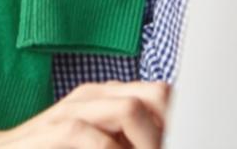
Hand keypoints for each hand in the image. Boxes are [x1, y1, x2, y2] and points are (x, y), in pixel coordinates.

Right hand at [0, 80, 170, 148]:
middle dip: (169, 127)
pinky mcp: (53, 131)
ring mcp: (71, 110)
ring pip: (128, 109)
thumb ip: (124, 138)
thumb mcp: (97, 141)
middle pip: (154, 94)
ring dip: (147, 142)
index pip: (161, 94)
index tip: (184, 140)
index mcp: (107, 97)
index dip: (178, 120)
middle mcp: (93, 97)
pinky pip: (91, 135)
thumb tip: (165, 141)